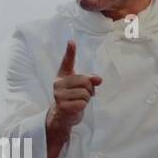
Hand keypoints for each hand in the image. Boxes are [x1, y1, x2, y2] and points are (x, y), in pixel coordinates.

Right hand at [44, 40, 101, 157]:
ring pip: (85, 93)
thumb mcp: (82, 87)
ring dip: (87, 99)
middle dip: (89, 89)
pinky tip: (77, 107)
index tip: (71, 41)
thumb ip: (91, 80)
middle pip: (85, 81)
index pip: (67, 61)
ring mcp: (59, 95)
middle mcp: (58, 83)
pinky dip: (84, 106)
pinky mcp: (63, 105)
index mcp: (62, 76)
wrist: (63, 116)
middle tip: (84, 94)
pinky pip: (83, 103)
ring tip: (80, 101)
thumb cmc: (73, 97)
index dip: (70, 51)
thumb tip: (99, 79)